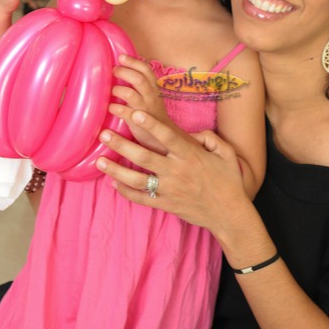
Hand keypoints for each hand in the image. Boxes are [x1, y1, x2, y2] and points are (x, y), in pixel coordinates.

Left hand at [96, 109, 246, 230]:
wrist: (230, 215)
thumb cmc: (229, 182)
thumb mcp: (227, 154)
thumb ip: (209, 138)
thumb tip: (192, 133)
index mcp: (191, 156)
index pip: (167, 137)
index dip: (150, 124)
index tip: (133, 113)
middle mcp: (177, 171)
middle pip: (143, 156)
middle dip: (121, 144)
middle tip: (103, 134)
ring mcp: (170, 190)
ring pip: (137, 179)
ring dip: (116, 170)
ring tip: (99, 161)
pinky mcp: (166, 204)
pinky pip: (141, 198)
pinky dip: (125, 192)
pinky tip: (113, 183)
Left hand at [110, 55, 171, 152]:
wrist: (165, 141)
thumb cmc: (153, 117)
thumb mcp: (151, 99)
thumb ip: (141, 87)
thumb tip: (122, 73)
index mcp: (154, 90)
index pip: (147, 71)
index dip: (134, 62)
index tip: (121, 56)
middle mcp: (151, 98)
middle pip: (139, 78)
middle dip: (125, 71)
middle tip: (114, 70)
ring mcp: (146, 111)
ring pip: (132, 93)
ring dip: (119, 89)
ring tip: (112, 90)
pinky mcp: (140, 124)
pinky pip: (127, 113)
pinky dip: (117, 109)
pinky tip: (111, 108)